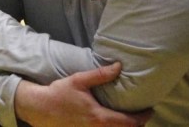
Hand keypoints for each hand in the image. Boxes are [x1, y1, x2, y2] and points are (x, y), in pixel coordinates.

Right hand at [15, 62, 153, 126]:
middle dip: (137, 125)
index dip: (142, 118)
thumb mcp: (79, 80)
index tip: (150, 110)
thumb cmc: (59, 93)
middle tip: (143, 115)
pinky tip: (112, 122)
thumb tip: (119, 66)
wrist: (39, 108)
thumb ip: (100, 75)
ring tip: (131, 119)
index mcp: (98, 117)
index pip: (128, 123)